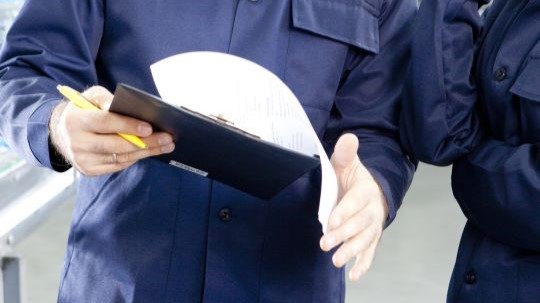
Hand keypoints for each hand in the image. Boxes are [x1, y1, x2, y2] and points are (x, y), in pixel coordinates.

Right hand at [49, 85, 174, 175]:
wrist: (61, 132)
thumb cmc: (83, 110)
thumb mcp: (91, 96)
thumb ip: (107, 99)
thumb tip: (129, 107)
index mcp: (75, 121)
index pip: (106, 123)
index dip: (128, 126)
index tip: (149, 127)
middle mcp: (77, 143)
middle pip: (117, 145)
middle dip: (146, 142)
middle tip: (167, 138)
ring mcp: (83, 160)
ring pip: (121, 157)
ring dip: (147, 151)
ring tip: (166, 145)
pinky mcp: (89, 170)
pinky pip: (118, 165)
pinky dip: (136, 158)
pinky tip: (151, 151)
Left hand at [320, 134, 387, 280]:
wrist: (375, 191)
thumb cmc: (355, 178)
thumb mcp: (348, 164)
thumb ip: (346, 153)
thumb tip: (348, 137)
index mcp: (366, 191)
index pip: (355, 202)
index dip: (344, 212)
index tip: (331, 221)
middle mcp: (373, 210)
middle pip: (359, 224)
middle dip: (343, 235)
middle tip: (325, 243)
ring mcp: (373, 226)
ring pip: (364, 240)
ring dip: (351, 251)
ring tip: (337, 261)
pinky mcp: (372, 239)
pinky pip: (370, 252)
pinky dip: (363, 264)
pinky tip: (354, 275)